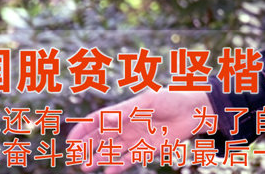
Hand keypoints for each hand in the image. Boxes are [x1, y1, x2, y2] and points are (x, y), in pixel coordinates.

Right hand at [65, 89, 210, 173]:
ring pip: (112, 151)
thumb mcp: (146, 102)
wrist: (194, 109)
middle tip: (75, 157)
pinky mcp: (147, 149)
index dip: (83, 129)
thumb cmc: (170, 99)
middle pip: (101, 137)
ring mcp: (136, 138)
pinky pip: (129, 160)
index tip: (71, 140)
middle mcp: (127, 125)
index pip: (97, 120)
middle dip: (87, 147)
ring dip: (99, 158)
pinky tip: (108, 172)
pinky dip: (118, 167)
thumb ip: (125, 113)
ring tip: (86, 166)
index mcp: (124, 110)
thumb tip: (103, 122)